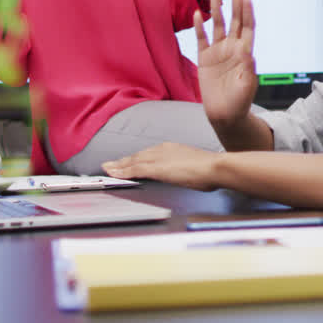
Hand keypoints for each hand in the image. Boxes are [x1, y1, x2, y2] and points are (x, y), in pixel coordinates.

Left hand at [102, 142, 221, 190]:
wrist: (215, 167)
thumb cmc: (211, 168)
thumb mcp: (195, 165)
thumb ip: (186, 167)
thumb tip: (186, 174)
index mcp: (172, 148)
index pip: (148, 154)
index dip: (135, 158)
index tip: (126, 162)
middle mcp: (162, 149)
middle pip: (137, 156)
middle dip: (122, 161)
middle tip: (109, 164)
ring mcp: (159, 158)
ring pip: (133, 162)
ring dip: (119, 166)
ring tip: (107, 169)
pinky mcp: (157, 168)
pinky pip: (134, 170)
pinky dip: (122, 172)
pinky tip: (114, 174)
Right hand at [195, 0, 258, 130]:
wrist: (225, 115)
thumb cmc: (239, 102)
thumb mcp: (247, 87)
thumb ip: (248, 70)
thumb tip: (248, 52)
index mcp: (244, 52)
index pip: (247, 26)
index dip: (248, 11)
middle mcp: (232, 48)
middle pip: (234, 19)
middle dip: (235, 1)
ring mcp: (218, 52)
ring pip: (217, 25)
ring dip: (216, 9)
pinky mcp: (204, 59)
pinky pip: (201, 39)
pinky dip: (199, 26)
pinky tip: (197, 13)